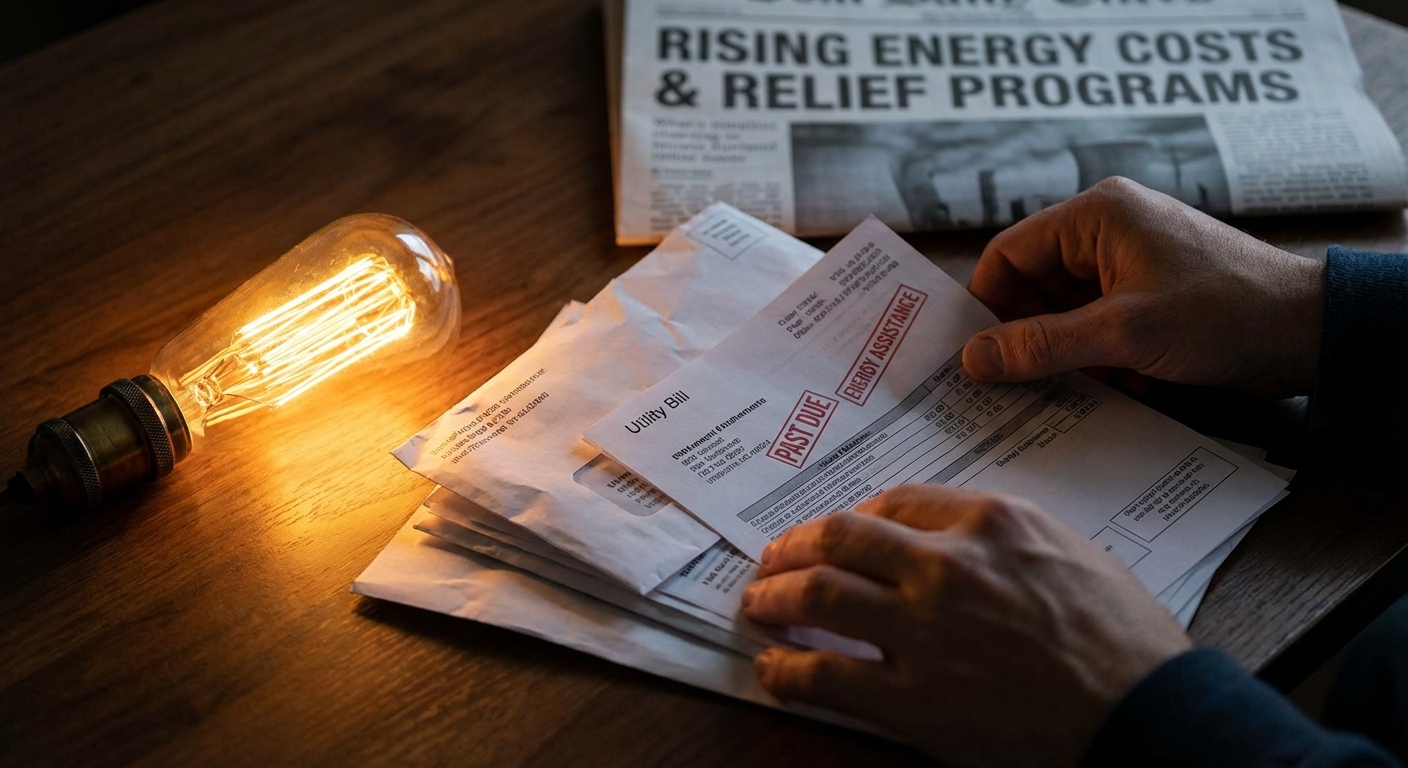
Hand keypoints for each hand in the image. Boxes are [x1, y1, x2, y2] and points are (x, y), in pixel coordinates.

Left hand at [741, 484, 1191, 767]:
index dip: (850, 517)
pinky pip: (825, 675)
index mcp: (988, 522)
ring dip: (775, 597)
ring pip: (818, 594)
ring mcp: (925, 632)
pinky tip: (772, 667)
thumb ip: (1001, 534)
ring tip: (757, 604)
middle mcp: (947, 566)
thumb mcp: (1069, 550)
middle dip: (793, 546)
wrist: (1148, 714)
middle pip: (839, 538)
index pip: (892, 503)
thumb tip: (945, 535)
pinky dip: (785, 668)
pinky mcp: (914, 700)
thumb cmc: (1123, 636)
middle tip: (772, 559)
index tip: (834, 531)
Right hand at [962, 177, 1322, 394]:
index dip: (985, 305)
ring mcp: (1129, 265)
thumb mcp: (1122, 334)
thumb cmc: (1225, 312)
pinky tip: (1106, 387)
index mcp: (1095, 216)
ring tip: (1060, 391)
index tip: (972, 356)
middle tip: (1008, 385)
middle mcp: (1106, 232)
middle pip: (1032, 286)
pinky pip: (1094, 326)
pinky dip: (1092, 358)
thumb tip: (972, 359)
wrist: (1311, 332)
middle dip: (1024, 335)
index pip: (1008, 254)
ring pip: (1062, 312)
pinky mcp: (1148, 298)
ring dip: (1061, 353)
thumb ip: (1041, 345)